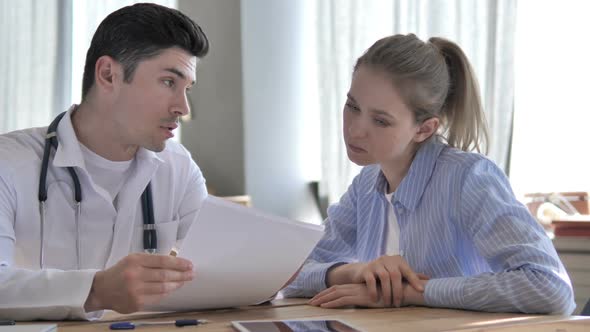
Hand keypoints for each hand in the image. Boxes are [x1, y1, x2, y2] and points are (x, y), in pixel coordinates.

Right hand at [84, 253, 193, 312]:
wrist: (102, 289)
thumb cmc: (121, 272)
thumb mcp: (133, 259)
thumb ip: (151, 261)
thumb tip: (175, 263)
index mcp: (135, 261)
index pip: (162, 261)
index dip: (178, 263)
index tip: (189, 264)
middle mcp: (135, 275)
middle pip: (164, 275)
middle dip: (181, 274)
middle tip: (191, 274)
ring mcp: (135, 291)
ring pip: (163, 288)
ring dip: (176, 284)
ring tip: (184, 281)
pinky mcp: (136, 303)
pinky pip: (157, 298)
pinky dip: (166, 293)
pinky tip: (171, 289)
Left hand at [309, 278, 428, 308]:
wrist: (402, 290)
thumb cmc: (393, 294)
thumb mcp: (378, 297)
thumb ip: (370, 298)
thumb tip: (366, 302)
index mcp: (358, 286)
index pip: (339, 288)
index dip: (328, 292)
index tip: (319, 297)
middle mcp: (356, 287)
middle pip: (333, 290)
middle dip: (321, 295)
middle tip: (311, 302)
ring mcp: (357, 291)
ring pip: (334, 294)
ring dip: (322, 299)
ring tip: (312, 304)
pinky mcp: (360, 297)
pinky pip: (342, 300)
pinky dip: (331, 303)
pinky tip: (324, 307)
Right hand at [327, 255, 424, 306]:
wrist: (362, 270)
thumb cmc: (385, 273)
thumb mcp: (398, 272)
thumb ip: (411, 275)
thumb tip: (428, 278)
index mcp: (397, 261)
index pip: (408, 270)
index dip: (415, 280)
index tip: (421, 291)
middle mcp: (387, 260)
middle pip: (395, 275)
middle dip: (398, 291)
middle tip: (398, 303)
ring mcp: (376, 264)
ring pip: (384, 277)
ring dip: (387, 292)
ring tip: (388, 303)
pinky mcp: (366, 270)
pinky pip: (371, 280)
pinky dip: (374, 291)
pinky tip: (376, 300)